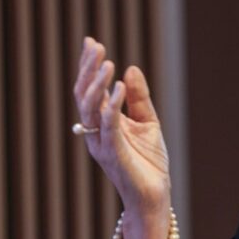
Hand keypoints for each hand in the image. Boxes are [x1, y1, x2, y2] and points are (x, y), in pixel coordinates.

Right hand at [72, 37, 170, 217]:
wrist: (154, 196)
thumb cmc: (148, 163)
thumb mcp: (147, 123)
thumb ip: (139, 98)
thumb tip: (131, 68)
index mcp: (100, 124)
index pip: (89, 90)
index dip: (88, 66)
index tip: (91, 41)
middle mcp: (94, 132)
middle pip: (84, 95)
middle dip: (88, 69)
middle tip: (96, 45)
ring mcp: (102, 143)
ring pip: (90, 108)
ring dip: (97, 84)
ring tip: (107, 62)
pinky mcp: (114, 154)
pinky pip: (109, 126)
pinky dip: (112, 105)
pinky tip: (119, 86)